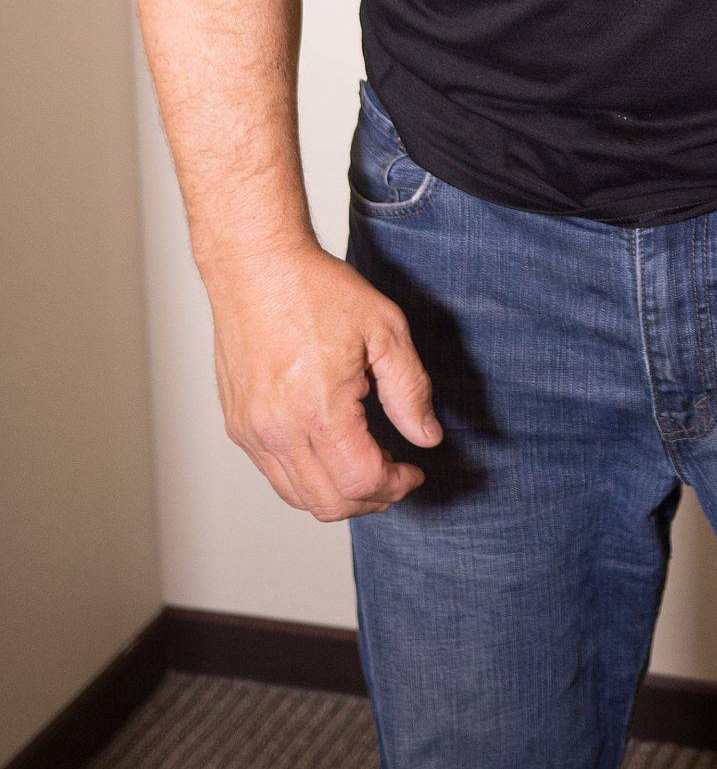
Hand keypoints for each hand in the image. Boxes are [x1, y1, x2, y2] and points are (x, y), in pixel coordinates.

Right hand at [207, 238, 441, 516]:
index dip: (397, 485)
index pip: (362, 481)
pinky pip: (274, 475)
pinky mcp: (238, 425)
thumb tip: (427, 437)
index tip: (414, 471)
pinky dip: (308, 479)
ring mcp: (252, 431)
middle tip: (396, 477)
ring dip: (340, 495)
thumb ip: (410, 390)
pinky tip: (331, 454)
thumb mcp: (385, 330)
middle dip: (373, 499)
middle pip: (330, 502)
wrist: (256, 266)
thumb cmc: (315, 289)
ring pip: (298, 497)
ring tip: (367, 470)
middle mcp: (278, 430)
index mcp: (318, 409)